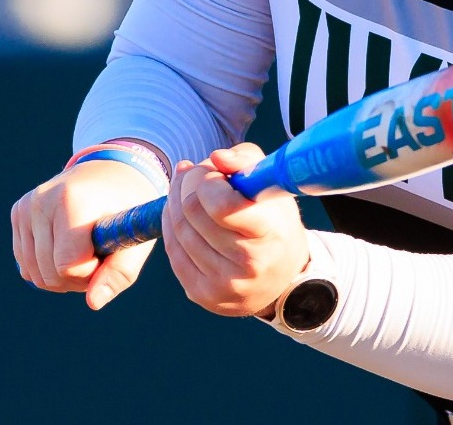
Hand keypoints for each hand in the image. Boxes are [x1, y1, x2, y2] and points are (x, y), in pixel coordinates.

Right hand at [11, 159, 161, 309]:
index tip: (105, 254)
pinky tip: (65, 247)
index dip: (90, 272)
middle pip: (47, 274)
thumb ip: (118, 273)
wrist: (112, 173)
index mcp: (71, 201)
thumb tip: (94, 303)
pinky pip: (24, 263)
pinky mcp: (18, 212)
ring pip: (32, 273)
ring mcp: (26, 206)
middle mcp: (41, 200)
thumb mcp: (133, 238)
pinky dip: (45, 266)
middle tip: (96, 255)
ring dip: (60, 274)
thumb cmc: (126, 208)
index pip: (67, 266)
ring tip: (83, 251)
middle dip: (75, 277)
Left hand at [164, 143, 308, 317]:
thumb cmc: (274, 222)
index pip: (221, 206)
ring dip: (175, 201)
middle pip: (192, 212)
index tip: (213, 171)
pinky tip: (179, 212)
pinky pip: (173, 251)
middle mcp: (247, 266)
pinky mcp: (202, 294)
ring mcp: (223, 284)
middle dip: (188, 184)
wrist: (282, 278)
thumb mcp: (270, 185)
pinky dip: (171, 225)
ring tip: (186, 188)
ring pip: (178, 229)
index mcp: (269, 234)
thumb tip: (215, 158)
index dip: (208, 180)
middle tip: (195, 173)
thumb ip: (245, 160)